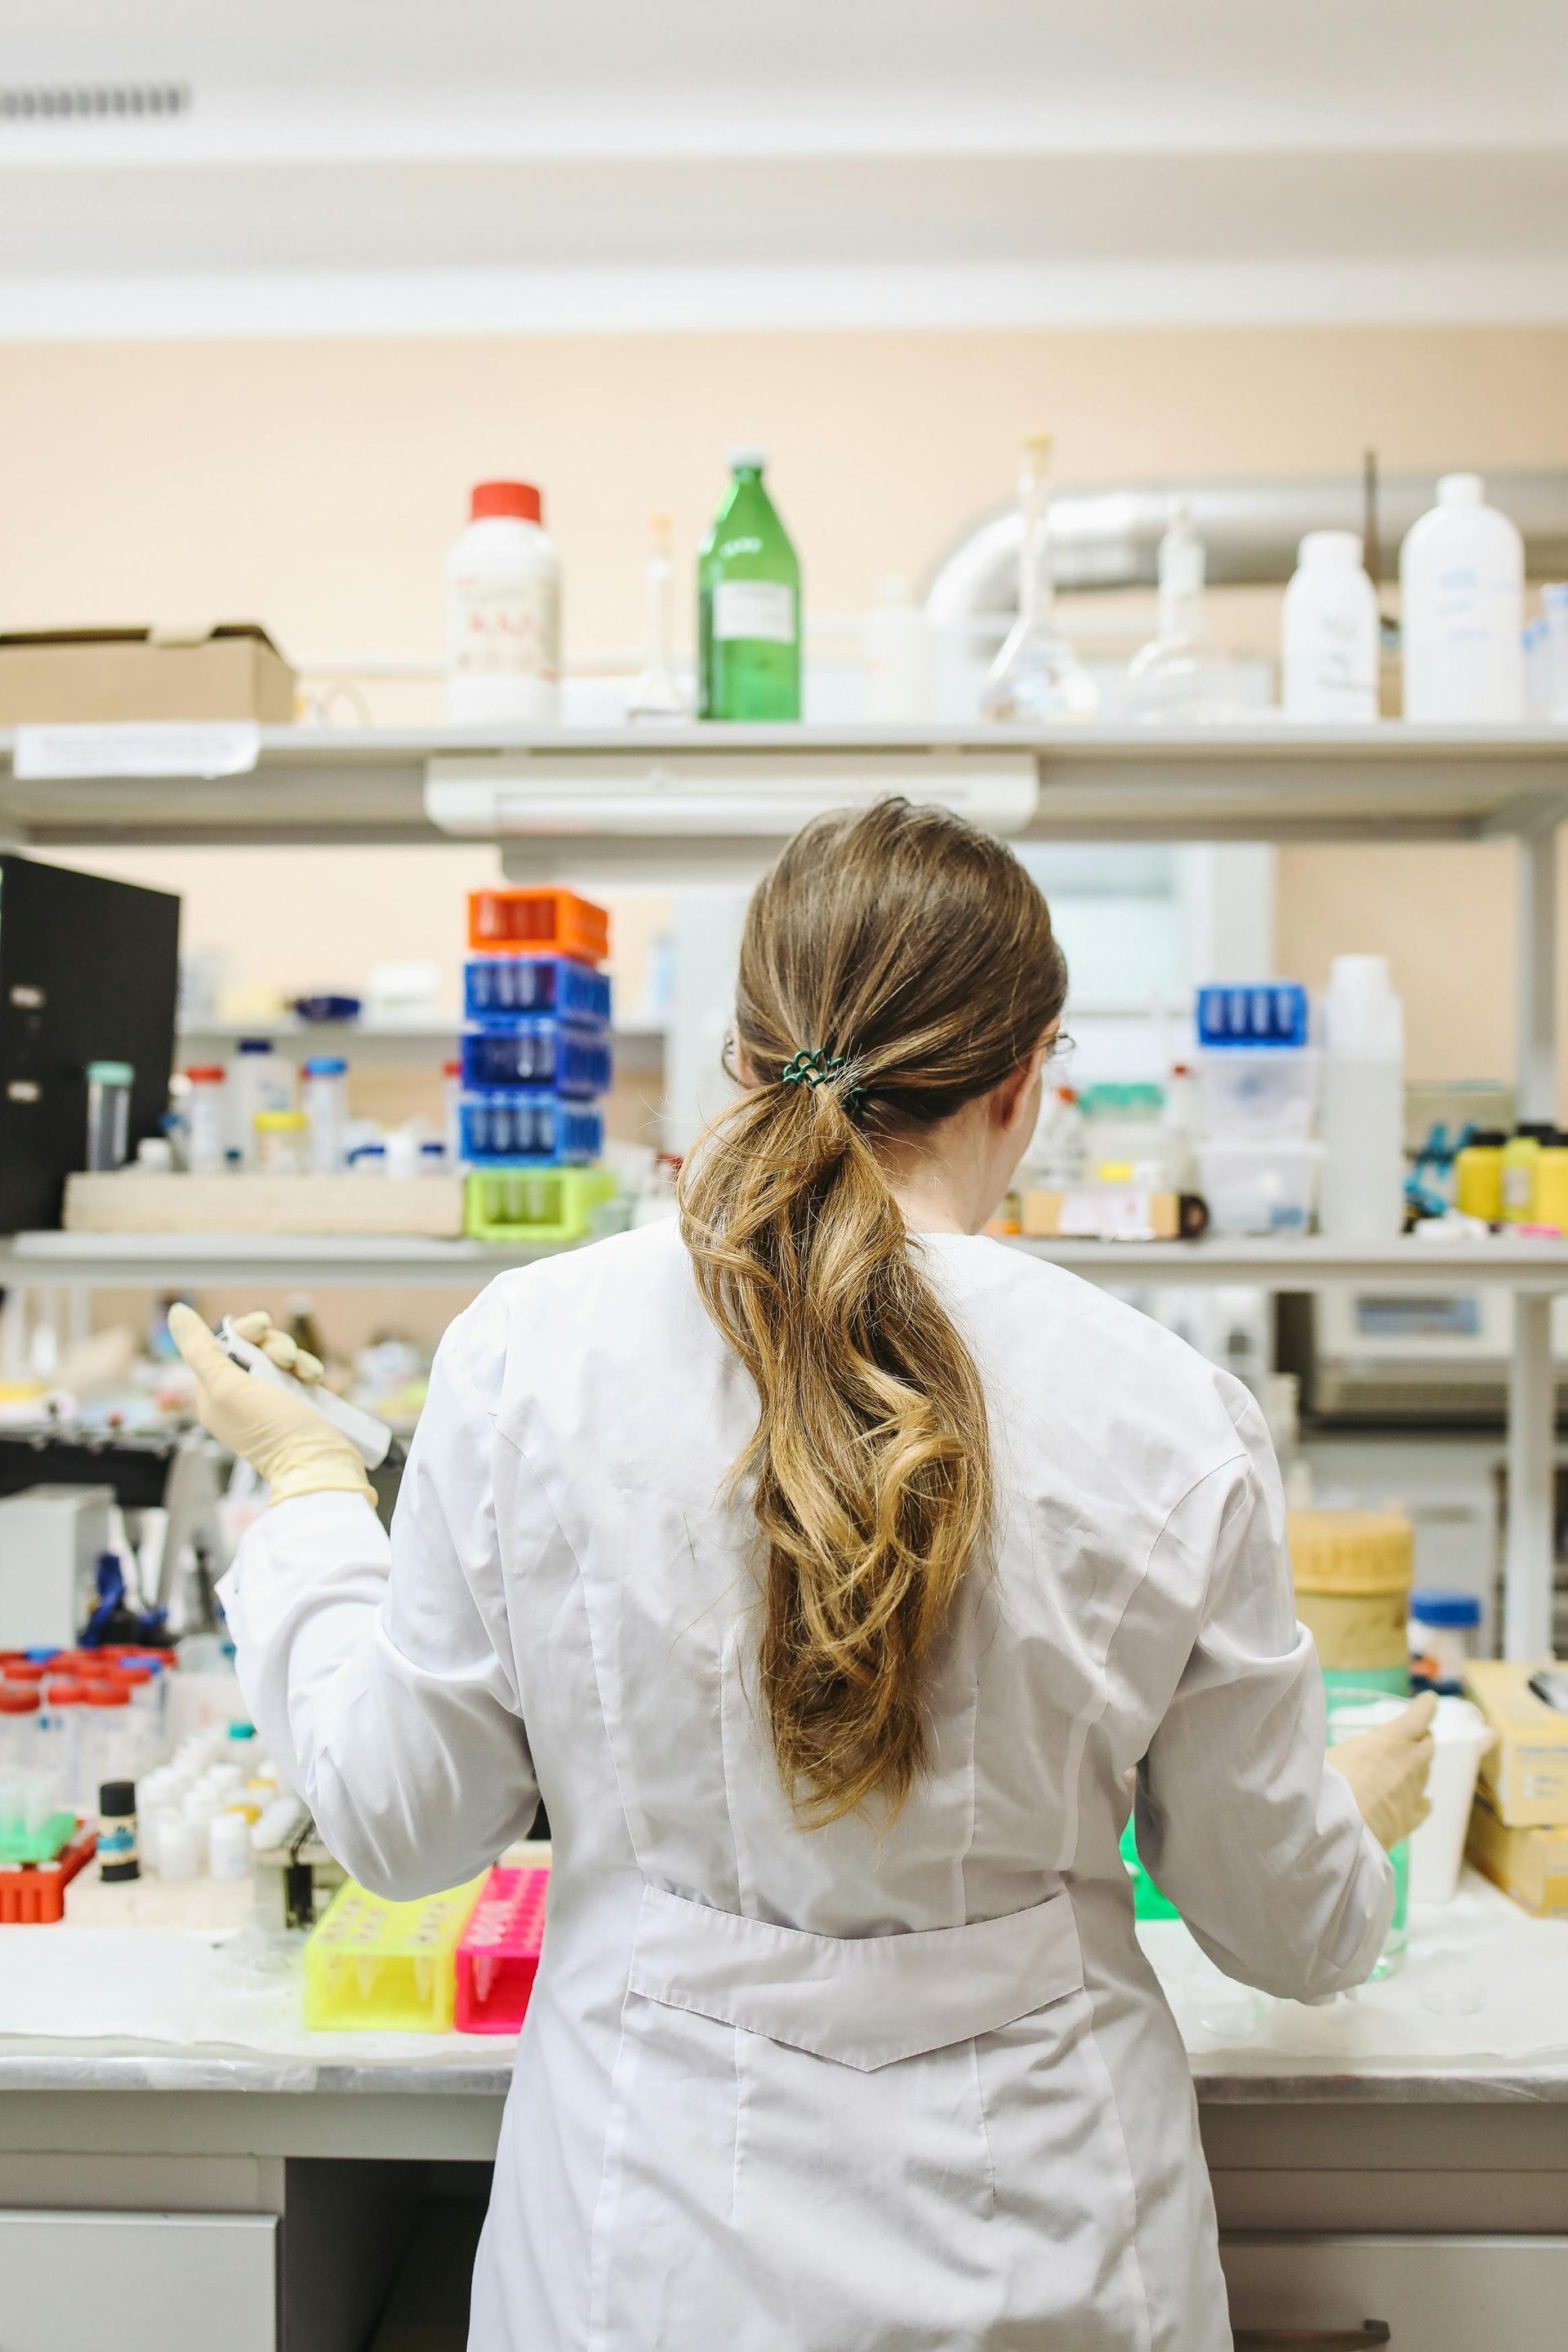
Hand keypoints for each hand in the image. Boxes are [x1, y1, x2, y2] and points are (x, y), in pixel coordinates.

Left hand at [167, 1304, 373, 1508]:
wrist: (317, 1463)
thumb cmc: (271, 1429)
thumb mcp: (228, 1386)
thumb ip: (201, 1350)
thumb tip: (178, 1312)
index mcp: (213, 1394)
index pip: (221, 1346)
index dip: (242, 1332)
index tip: (261, 1327)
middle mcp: (238, 1397)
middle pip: (252, 1349)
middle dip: (271, 1345)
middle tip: (284, 1357)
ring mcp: (269, 1401)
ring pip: (278, 1358)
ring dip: (293, 1357)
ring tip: (303, 1372)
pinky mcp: (295, 1404)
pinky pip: (297, 1373)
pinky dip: (306, 1370)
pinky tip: (314, 1379)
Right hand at [1326, 1690, 1436, 1849]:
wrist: (1336, 1833)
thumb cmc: (1326, 1784)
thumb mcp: (1324, 1750)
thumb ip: (1333, 1739)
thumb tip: (1315, 1725)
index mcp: (1390, 1741)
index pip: (1419, 1717)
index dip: (1425, 1706)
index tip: (1429, 1700)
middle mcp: (1408, 1765)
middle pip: (1427, 1746)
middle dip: (1421, 1738)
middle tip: (1412, 1736)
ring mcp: (1412, 1794)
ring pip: (1425, 1774)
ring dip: (1418, 1767)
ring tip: (1404, 1766)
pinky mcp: (1409, 1820)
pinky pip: (1424, 1806)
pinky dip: (1423, 1799)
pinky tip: (1423, 1800)